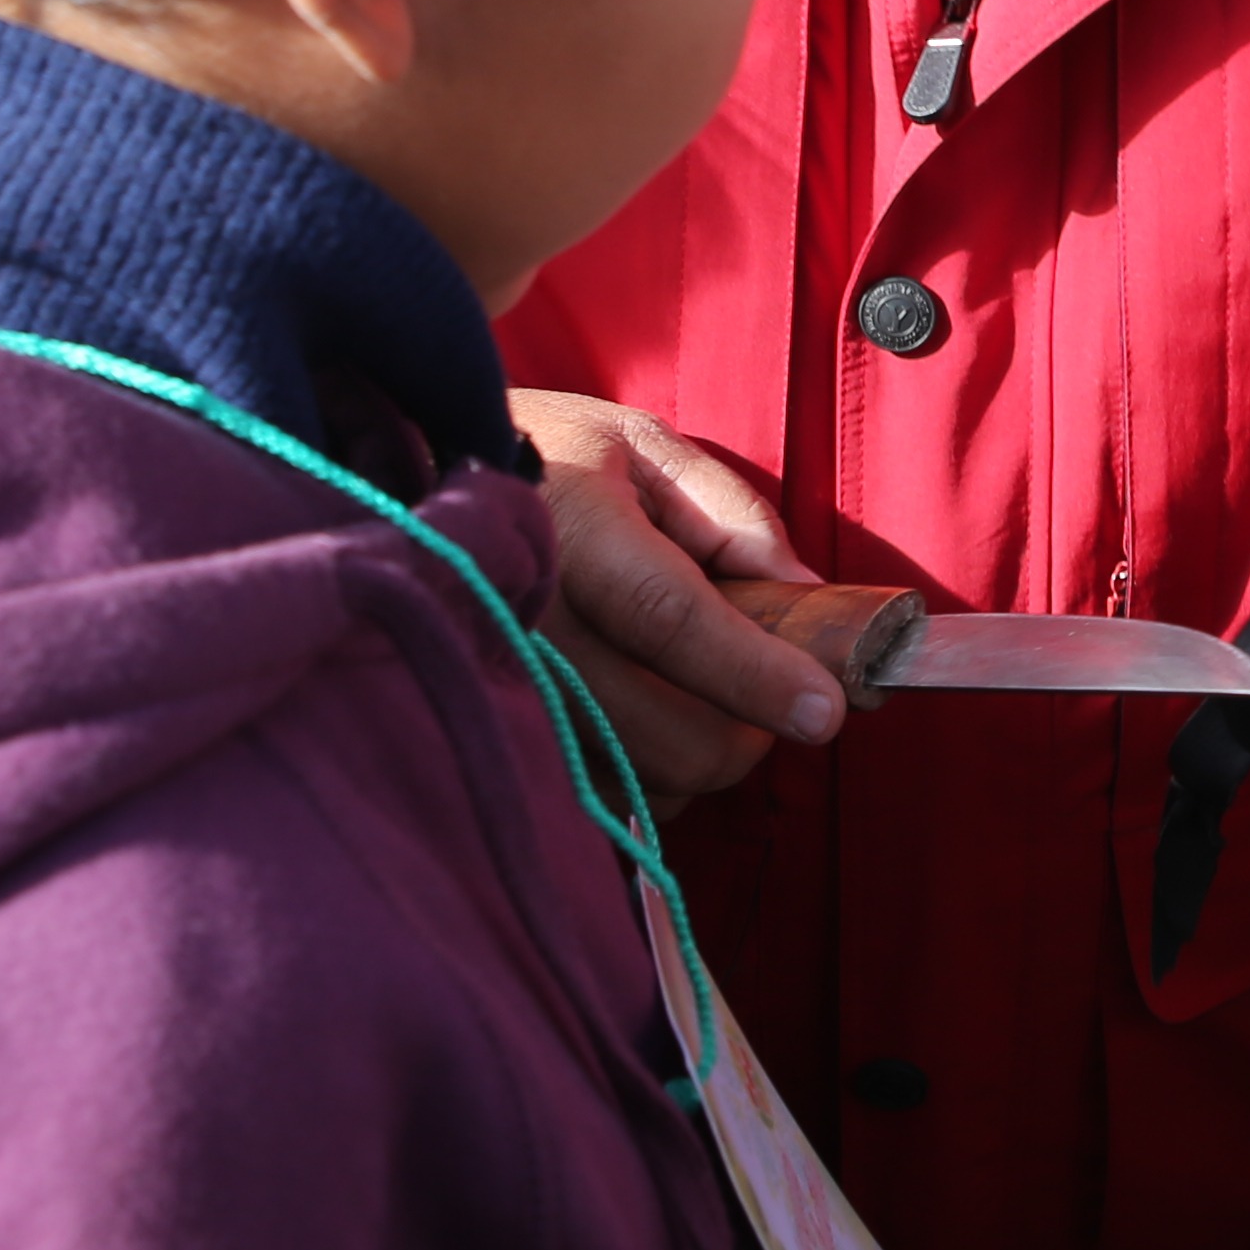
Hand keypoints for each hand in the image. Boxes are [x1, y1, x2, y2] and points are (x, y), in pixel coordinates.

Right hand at [517, 389, 850, 798]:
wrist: (424, 483)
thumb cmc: (553, 460)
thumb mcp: (647, 449)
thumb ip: (735, 521)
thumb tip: (809, 601)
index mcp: (574, 532)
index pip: (669, 619)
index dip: (754, 673)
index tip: (825, 709)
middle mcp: (527, 624)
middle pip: (669, 735)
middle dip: (746, 731)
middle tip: (766, 686)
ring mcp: (503, 694)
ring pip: (643, 783)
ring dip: (699, 758)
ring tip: (696, 692)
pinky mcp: (496, 739)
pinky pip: (600, 800)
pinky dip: (649, 778)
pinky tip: (649, 721)